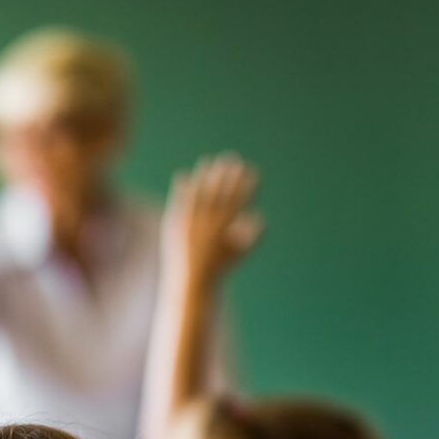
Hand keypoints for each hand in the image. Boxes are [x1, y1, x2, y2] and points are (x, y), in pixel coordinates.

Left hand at [163, 153, 261, 286]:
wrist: (193, 281)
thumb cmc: (220, 267)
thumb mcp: (240, 252)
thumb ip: (253, 236)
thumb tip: (262, 218)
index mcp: (227, 228)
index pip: (239, 199)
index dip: (246, 183)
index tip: (251, 169)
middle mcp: (208, 223)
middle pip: (220, 192)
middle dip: (227, 174)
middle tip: (231, 157)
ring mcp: (191, 223)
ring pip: (199, 193)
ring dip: (204, 175)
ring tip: (208, 161)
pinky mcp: (176, 225)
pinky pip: (180, 201)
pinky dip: (183, 188)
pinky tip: (184, 175)